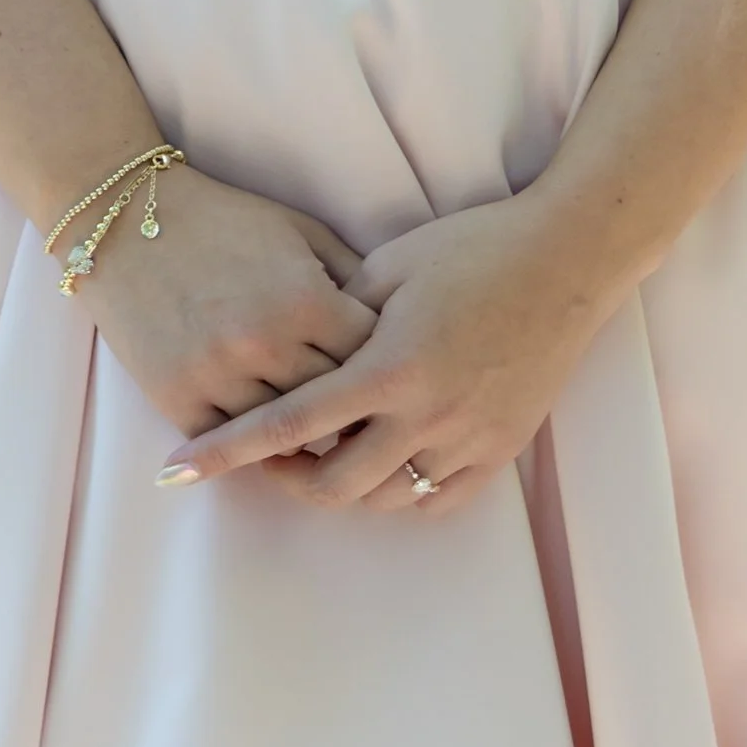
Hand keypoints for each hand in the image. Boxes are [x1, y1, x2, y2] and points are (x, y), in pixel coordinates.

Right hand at [75, 163, 376, 436]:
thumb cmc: (225, 221)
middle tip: (365, 410)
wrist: (124, 222)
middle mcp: (265, 344)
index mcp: (306, 299)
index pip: (372, 355)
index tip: (391, 367)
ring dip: (302, 432)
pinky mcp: (175, 398)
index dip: (385, 361)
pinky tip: (262, 435)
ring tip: (319, 430)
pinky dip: (248, 443)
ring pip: (283, 434)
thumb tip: (398, 324)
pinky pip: (229, 445)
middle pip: (335, 403)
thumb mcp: (301, 232)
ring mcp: (218, 376)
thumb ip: (354, 276)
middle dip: (352, 403)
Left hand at [161, 195, 613, 511]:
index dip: (227, 452)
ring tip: (320, 459)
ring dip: (343, 488)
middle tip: (260, 461)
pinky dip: (400, 493)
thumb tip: (293, 352)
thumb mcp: (389, 264)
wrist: (568, 257)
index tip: (177, 471)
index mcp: (388, 366)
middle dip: (284, 480)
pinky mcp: (501, 448)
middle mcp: (426, 414)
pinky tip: (383, 467)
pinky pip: (437, 499)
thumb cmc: (474, 247)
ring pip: (383, 500)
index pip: (288, 425)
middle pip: (331, 483)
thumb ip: (334, 315)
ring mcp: (468, 438)